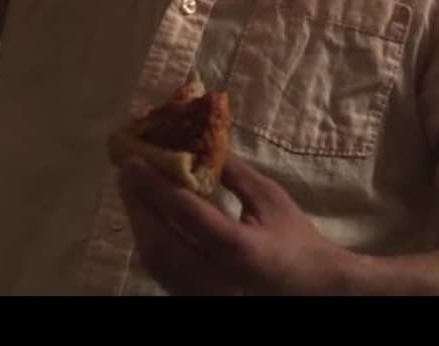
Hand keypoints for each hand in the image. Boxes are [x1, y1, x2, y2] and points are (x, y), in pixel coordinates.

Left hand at [116, 154, 363, 295]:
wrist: (311, 287)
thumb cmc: (296, 239)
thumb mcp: (270, 199)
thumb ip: (233, 173)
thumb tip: (200, 141)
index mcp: (241, 251)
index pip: (191, 217)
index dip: (158, 188)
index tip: (136, 161)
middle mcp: (217, 280)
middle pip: (162, 244)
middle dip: (139, 205)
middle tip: (127, 170)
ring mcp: (204, 295)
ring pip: (156, 262)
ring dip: (140, 222)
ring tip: (134, 189)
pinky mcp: (195, 299)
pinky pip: (163, 271)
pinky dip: (151, 239)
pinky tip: (149, 217)